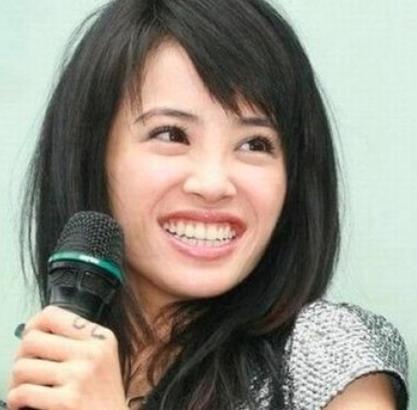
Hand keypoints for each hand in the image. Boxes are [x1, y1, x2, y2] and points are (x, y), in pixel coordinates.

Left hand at [7, 306, 127, 409]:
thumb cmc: (102, 395)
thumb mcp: (102, 357)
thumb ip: (78, 341)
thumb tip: (33, 332)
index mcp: (100, 337)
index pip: (52, 315)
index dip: (32, 325)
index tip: (30, 337)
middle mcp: (92, 352)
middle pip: (31, 340)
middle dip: (21, 357)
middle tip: (26, 370)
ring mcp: (80, 375)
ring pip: (22, 367)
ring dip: (16, 382)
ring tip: (28, 389)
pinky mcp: (67, 401)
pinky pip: (22, 393)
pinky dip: (16, 400)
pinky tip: (25, 403)